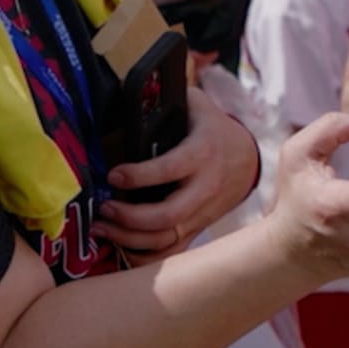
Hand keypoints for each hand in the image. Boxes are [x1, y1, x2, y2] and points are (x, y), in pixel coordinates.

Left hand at [96, 86, 259, 263]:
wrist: (247, 159)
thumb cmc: (212, 128)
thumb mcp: (197, 106)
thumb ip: (169, 99)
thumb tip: (130, 91)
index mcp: (202, 153)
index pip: (170, 169)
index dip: (139, 176)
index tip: (113, 175)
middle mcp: (204, 187)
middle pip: (169, 215)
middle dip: (130, 216)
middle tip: (103, 208)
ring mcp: (202, 212)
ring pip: (166, 238)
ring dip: (129, 239)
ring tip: (101, 228)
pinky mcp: (198, 228)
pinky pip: (171, 252)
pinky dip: (144, 256)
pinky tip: (119, 248)